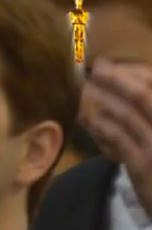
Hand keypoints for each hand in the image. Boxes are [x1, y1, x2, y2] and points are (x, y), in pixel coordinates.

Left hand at [81, 59, 151, 215]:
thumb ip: (147, 119)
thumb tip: (134, 92)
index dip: (137, 74)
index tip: (115, 65)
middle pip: (144, 96)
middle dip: (119, 79)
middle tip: (97, 66)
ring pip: (128, 115)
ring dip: (103, 99)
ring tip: (83, 88)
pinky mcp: (144, 165)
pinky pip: (119, 139)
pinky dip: (101, 126)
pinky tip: (86, 117)